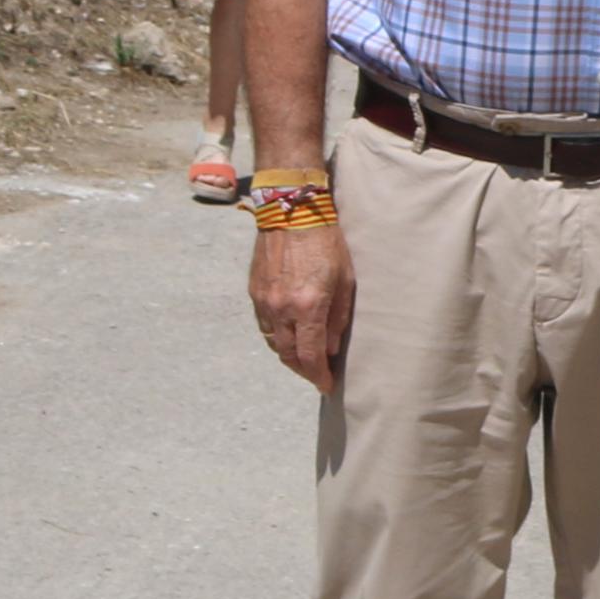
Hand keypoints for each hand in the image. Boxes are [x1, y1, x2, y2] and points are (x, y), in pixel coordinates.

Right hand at [250, 224, 355, 393]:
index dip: (318, 376)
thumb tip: (329, 349)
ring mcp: (264, 301)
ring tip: (305, 360)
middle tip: (317, 377)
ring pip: (274, 343)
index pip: (310, 356)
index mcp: (308, 306)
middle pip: (289, 356)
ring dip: (290, 356)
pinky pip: (264, 327)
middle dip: (304, 371)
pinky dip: (277, 338)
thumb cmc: (327, 242)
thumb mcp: (345, 280)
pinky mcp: (254, 293)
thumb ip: (337, 318)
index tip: (327, 386)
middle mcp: (281, 308)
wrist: (291, 212)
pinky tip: (289, 337)